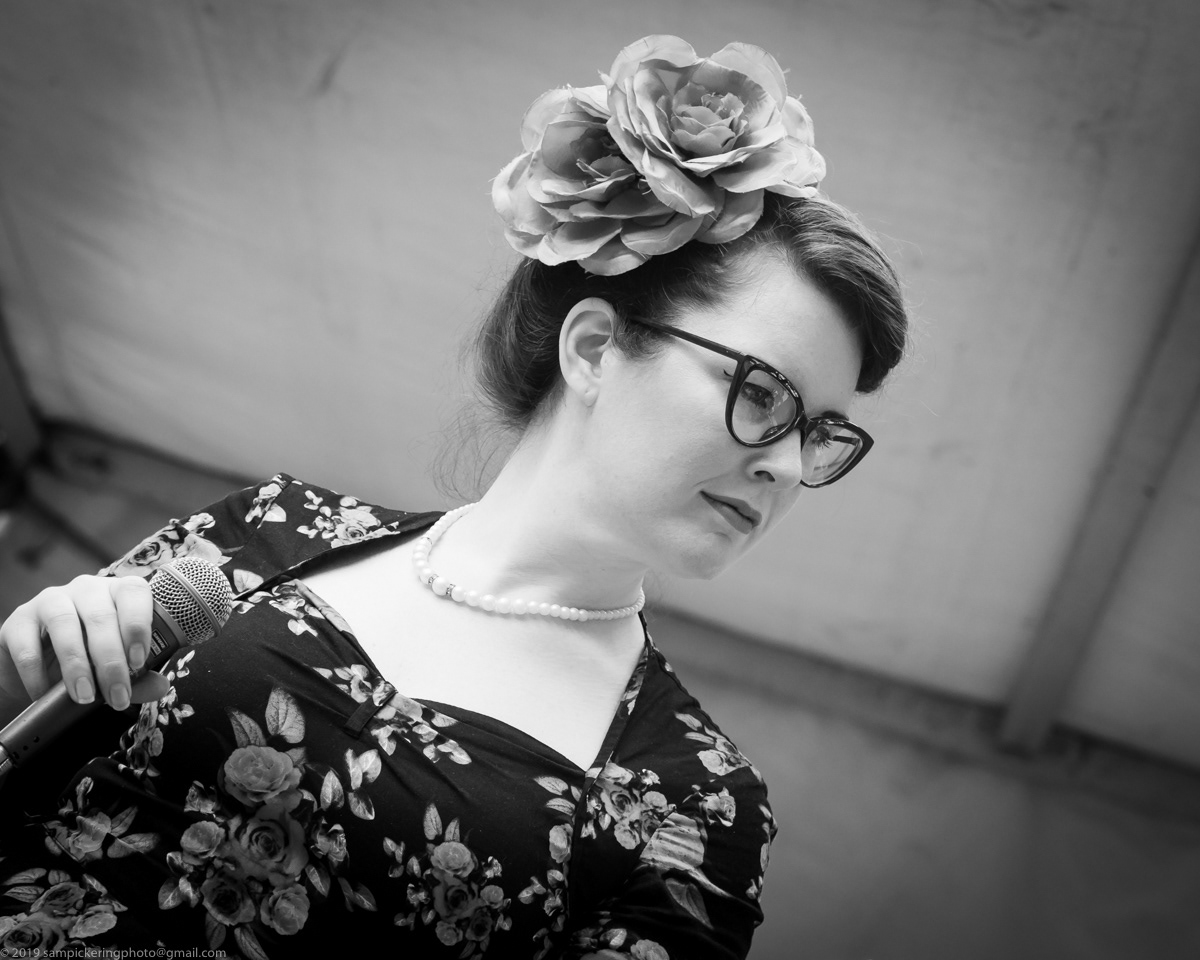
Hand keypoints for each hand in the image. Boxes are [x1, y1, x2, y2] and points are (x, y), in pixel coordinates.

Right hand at [0, 575, 171, 723]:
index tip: (139, 662)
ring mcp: (51, 600)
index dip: (138, 626)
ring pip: (65, 624)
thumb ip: (139, 677)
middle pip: (102, 617)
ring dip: (76, 665)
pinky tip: (45, 693)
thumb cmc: (89, 659)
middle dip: (111, 662)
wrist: (39, 668)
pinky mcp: (19, 620)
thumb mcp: (116, 666)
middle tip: (116, 695)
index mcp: (118, 593)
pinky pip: (27, 644)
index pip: (134, 593)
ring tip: (84, 696)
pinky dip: (37, 673)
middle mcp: (87, 590)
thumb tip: (160, 687)